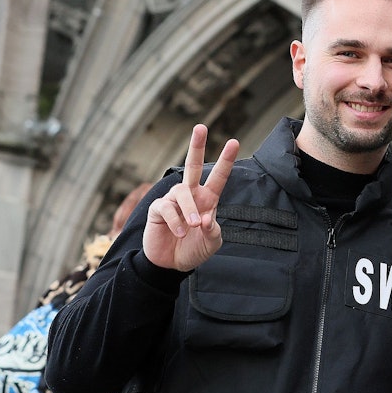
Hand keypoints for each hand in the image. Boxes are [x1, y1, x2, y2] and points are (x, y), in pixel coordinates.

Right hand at [142, 124, 240, 271]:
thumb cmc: (193, 250)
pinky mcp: (157, 210)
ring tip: (192, 227)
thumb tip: (204, 218)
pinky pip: (166, 208)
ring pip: (182, 192)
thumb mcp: (211, 243)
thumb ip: (212, 230)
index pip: (218, 177)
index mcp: (207, 200)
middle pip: (193, 165)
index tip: (234, 142)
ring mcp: (172, 200)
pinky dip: (174, 221)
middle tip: (200, 127)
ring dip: (189, 209)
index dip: (226, 160)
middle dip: (197, 146)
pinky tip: (179, 233)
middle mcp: (190, 195)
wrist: (171, 266)